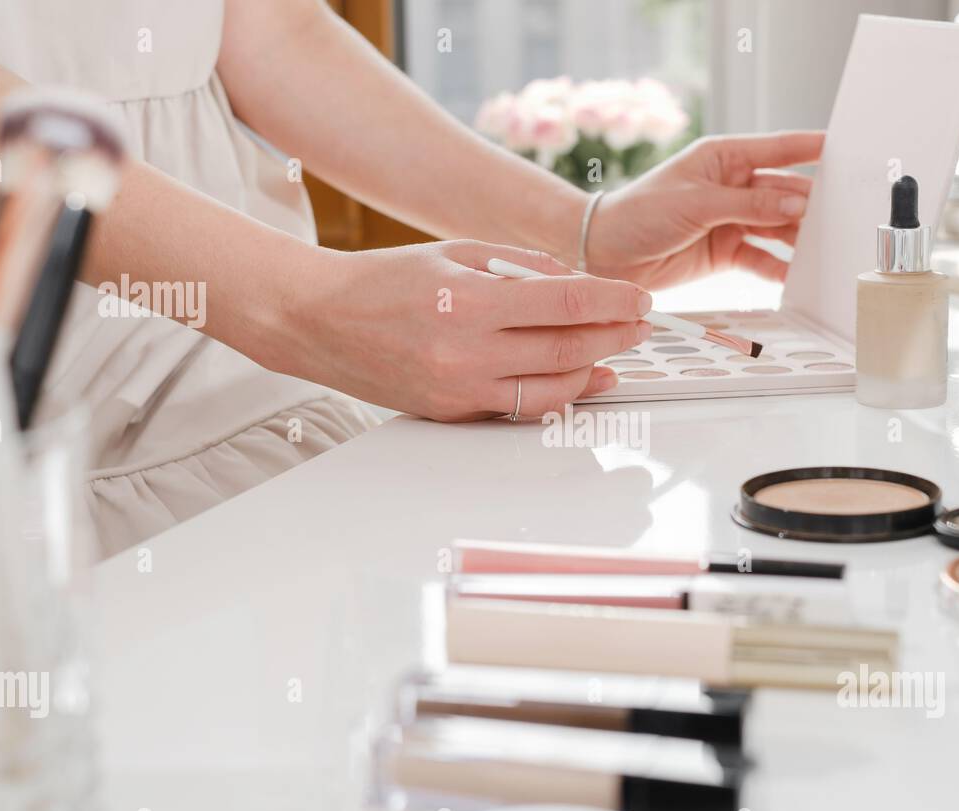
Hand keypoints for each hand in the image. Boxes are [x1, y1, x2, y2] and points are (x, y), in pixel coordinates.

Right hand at [269, 241, 651, 420]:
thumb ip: (519, 264)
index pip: (564, 300)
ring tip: (620, 353)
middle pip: (567, 348)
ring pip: (551, 388)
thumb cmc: (380, 281)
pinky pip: (520, 407)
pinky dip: (559, 395)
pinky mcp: (451, 412)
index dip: (612, 300)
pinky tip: (583, 380)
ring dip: (595, 371)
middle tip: (642, 325)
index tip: (640, 299)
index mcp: (468, 300)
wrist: (316, 321)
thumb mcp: (452, 251)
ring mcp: (459, 388)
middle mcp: (465, 351)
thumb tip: (575, 279)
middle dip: (615, 336)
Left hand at [582, 131, 823, 289]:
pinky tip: (799, 277)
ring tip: (827, 249)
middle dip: (812, 204)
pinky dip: (779, 268)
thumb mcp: (696, 203)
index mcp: (725, 157)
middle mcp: (733, 186)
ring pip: (777, 227)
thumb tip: (795, 201)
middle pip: (784, 192)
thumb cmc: (638, 212)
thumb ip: (748, 204)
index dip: (813, 150)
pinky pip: (762, 258)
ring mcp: (731, 220)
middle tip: (841, 215)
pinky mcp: (726, 251)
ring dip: (800, 239)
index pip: (779, 149)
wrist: (605, 254)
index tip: (846, 150)